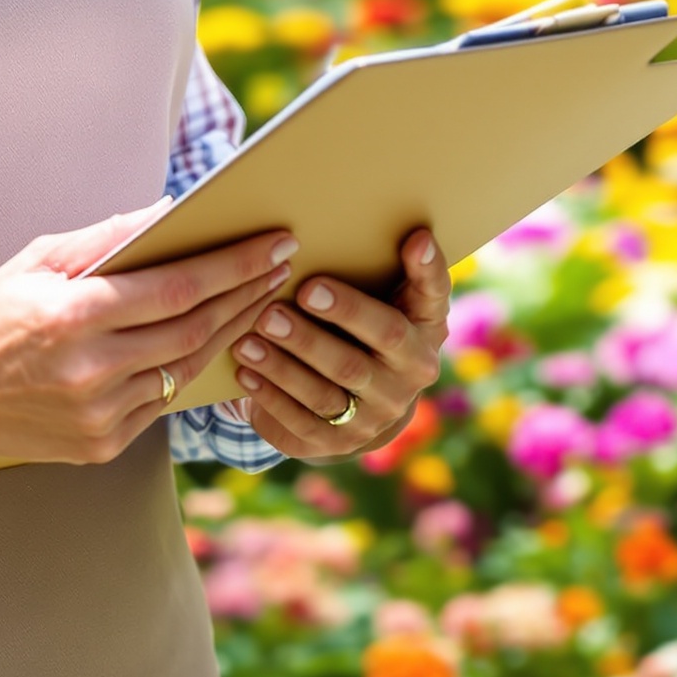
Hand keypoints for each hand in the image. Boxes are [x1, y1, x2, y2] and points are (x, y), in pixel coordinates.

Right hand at [0, 212, 300, 468]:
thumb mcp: (37, 261)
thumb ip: (104, 239)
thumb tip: (169, 212)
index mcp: (72, 315)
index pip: (176, 287)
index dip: (233, 265)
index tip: (271, 242)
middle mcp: (90, 370)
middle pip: (194, 330)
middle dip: (246, 294)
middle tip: (281, 266)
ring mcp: (98, 415)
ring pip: (184, 369)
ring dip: (229, 331)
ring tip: (259, 299)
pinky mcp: (101, 445)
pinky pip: (160, 401)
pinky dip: (188, 368)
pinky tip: (211, 341)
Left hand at [228, 228, 449, 460]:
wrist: (366, 401)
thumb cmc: (371, 324)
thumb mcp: (391, 297)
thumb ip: (402, 270)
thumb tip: (416, 234)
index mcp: (424, 333)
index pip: (430, 300)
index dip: (421, 271)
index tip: (410, 239)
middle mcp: (407, 381)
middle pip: (358, 360)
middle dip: (314, 336)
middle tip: (275, 309)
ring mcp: (374, 417)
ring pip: (325, 394)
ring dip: (283, 366)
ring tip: (248, 339)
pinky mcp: (339, 442)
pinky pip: (302, 422)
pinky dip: (271, 396)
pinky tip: (246, 371)